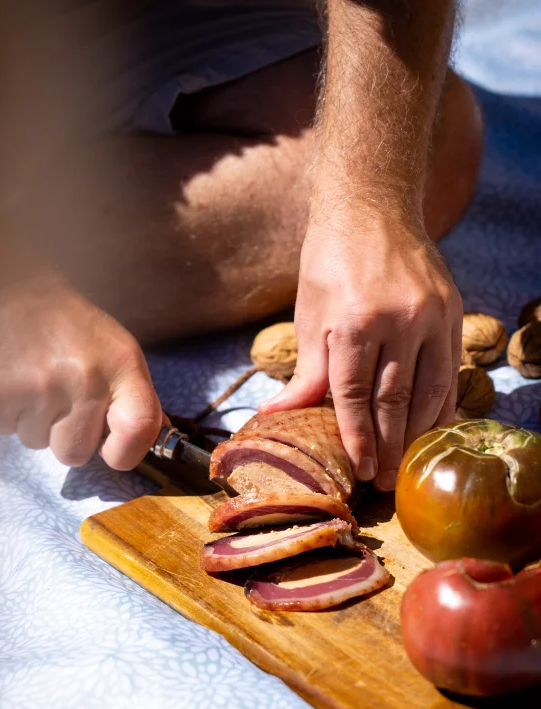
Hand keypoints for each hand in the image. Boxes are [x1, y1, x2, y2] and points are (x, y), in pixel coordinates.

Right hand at [0, 274, 162, 468]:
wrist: (10, 289)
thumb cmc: (70, 326)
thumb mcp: (117, 349)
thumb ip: (136, 396)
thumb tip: (155, 437)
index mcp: (121, 366)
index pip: (139, 429)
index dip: (127, 452)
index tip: (114, 450)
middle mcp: (83, 379)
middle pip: (76, 453)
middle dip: (67, 437)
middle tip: (61, 401)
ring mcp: (38, 388)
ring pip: (37, 443)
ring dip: (35, 422)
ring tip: (34, 382)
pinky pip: (5, 430)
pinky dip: (7, 412)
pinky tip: (13, 380)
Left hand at [261, 211, 462, 490]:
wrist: (373, 208)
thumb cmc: (330, 263)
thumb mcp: (309, 316)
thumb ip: (305, 373)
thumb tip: (277, 416)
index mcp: (354, 321)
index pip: (355, 395)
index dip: (357, 437)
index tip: (362, 470)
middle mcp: (399, 320)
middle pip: (394, 399)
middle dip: (389, 444)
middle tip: (385, 481)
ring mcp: (431, 315)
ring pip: (429, 389)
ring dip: (417, 431)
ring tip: (406, 461)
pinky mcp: (452, 311)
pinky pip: (450, 369)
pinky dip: (442, 402)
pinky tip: (432, 427)